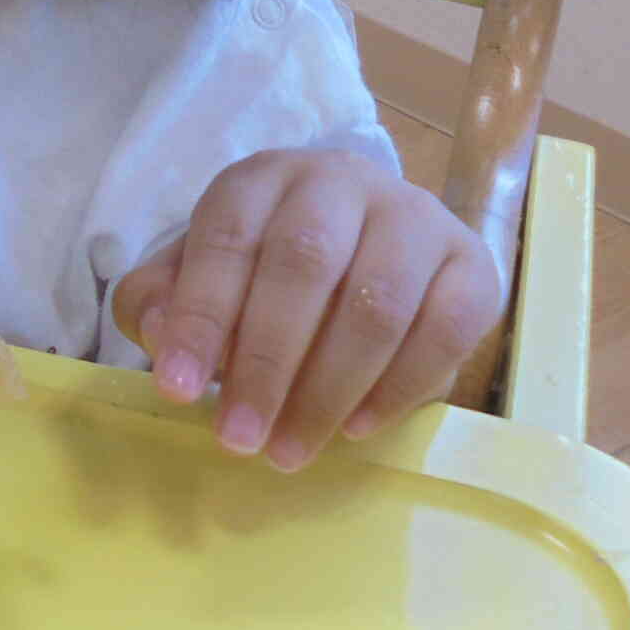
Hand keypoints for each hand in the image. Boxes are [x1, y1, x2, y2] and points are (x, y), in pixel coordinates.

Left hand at [115, 147, 501, 469]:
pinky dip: (399, 387)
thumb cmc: (264, 271)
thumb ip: (160, 300)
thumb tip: (157, 331)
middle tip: (238, 438)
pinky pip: (446, 328)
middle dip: (266, 362)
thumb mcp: (198, 276)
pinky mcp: (472, 264)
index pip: (228, 236)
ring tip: (289, 450)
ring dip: (328, 389)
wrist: (366, 246)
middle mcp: (342, 181)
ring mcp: (415, 217)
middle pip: (305, 264)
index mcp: (264, 179)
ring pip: (377, 302)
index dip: (201, 315)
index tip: (177, 389)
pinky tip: (355, 428)